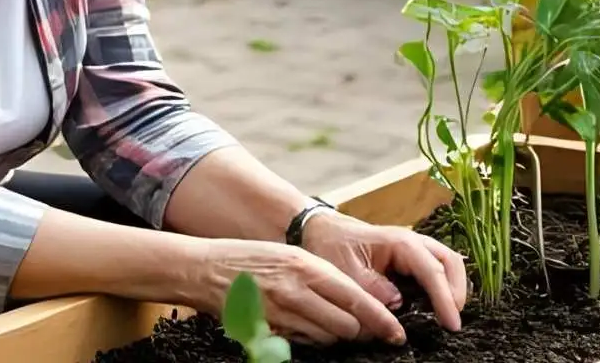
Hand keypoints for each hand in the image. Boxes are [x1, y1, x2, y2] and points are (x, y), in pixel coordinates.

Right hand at [194, 237, 408, 346]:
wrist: (203, 268)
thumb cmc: (247, 258)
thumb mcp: (288, 256)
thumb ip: (320, 276)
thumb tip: (355, 299)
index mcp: (304, 266)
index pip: (355, 298)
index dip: (380, 319)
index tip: (396, 333)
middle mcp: (295, 290)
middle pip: (346, 326)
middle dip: (357, 331)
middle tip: (361, 330)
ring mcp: (280, 313)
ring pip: (326, 338)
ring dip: (333, 336)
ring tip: (325, 323)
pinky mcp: (266, 331)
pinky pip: (302, 343)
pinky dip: (309, 339)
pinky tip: (301, 325)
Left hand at [300, 211, 467, 334]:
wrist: (319, 228)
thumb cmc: (330, 245)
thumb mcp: (346, 271)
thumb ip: (372, 289)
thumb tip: (399, 305)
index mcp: (399, 242)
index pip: (432, 271)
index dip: (445, 299)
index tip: (451, 325)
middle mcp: (411, 241)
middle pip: (450, 262)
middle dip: (456, 292)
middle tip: (451, 322)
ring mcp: (412, 247)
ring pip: (447, 263)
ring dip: (452, 288)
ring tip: (447, 315)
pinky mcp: (409, 256)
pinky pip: (435, 268)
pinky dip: (443, 285)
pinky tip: (436, 305)